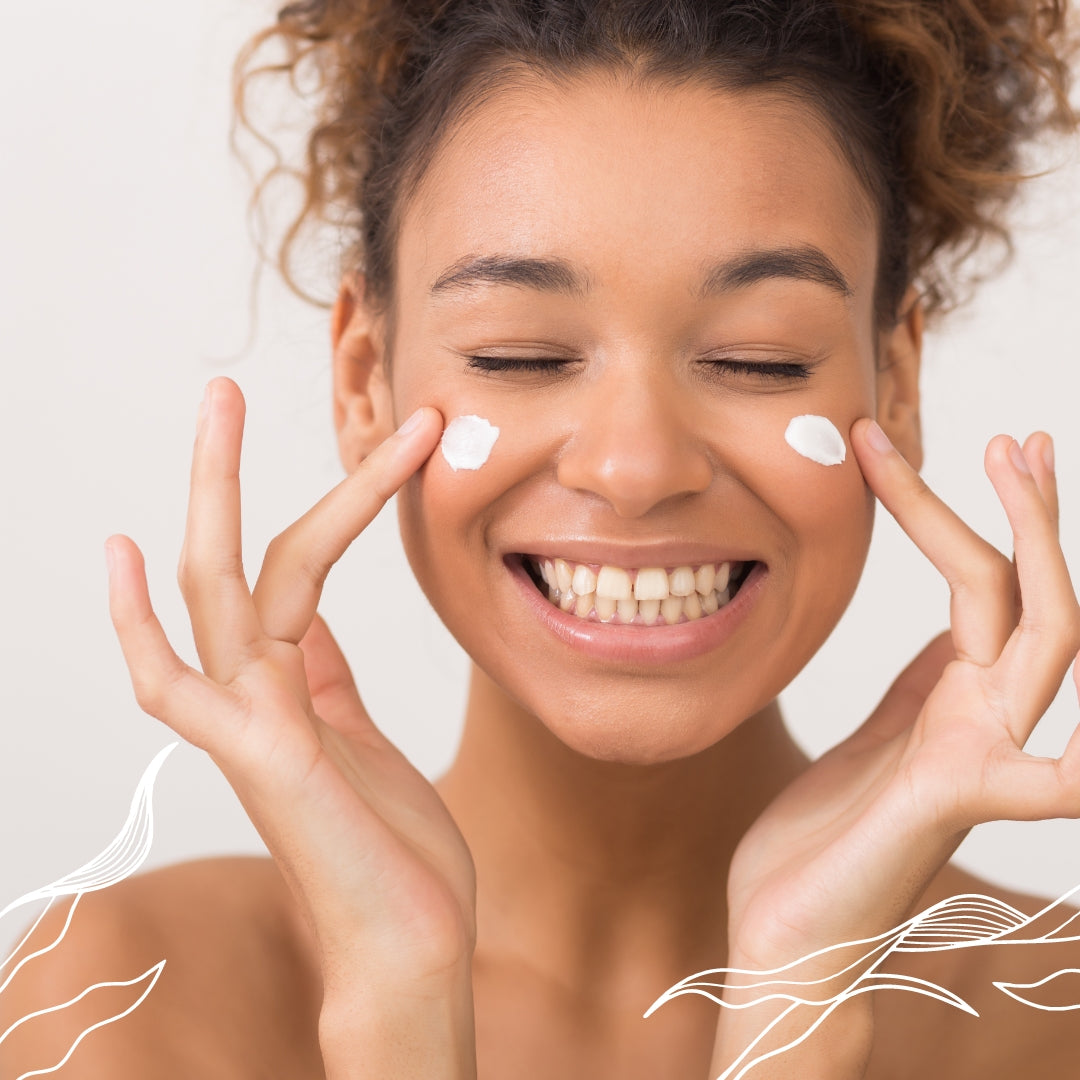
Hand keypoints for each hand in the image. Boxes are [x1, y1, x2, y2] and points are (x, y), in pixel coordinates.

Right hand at [105, 377, 476, 1003]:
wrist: (408, 949)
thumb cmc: (391, 852)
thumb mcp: (361, 738)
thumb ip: (327, 682)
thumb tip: (316, 628)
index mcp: (292, 686)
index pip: (296, 569)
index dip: (325, 503)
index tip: (372, 450)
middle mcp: (257, 695)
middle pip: (233, 561)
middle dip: (226, 473)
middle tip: (222, 387)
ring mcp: (249, 725)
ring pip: (217, 591)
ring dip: (215, 496)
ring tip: (217, 409)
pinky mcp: (260, 759)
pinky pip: (179, 684)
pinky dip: (139, 624)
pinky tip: (125, 555)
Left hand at [725, 423, 1079, 971]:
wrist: (791, 928)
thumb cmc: (825, 833)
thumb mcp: (878, 731)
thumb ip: (923, 683)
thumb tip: (951, 629)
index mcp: (954, 697)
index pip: (980, 583)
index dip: (964, 513)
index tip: (924, 449)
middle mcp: (979, 719)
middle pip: (1026, 595)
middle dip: (1025, 512)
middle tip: (1015, 435)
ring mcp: (976, 758)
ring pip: (1041, 643)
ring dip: (1041, 552)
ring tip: (1024, 468)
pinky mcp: (948, 802)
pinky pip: (1039, 774)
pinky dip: (1077, 758)